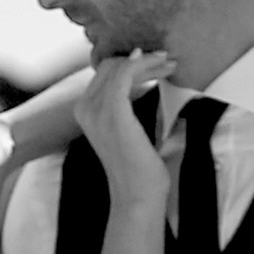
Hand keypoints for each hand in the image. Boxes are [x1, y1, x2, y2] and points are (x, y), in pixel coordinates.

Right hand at [78, 48, 173, 210]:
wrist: (137, 194)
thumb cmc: (139, 169)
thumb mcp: (128, 131)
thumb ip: (128, 107)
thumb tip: (147, 82)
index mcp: (85, 111)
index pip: (105, 74)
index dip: (131, 64)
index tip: (156, 64)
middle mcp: (85, 107)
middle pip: (110, 66)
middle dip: (140, 60)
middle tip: (166, 60)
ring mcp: (96, 109)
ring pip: (120, 67)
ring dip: (147, 60)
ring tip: (169, 63)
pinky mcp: (113, 111)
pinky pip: (126, 73)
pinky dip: (145, 64)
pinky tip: (161, 64)